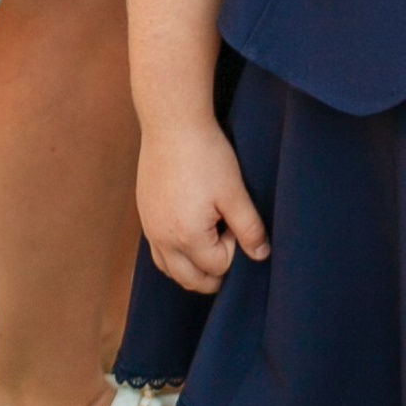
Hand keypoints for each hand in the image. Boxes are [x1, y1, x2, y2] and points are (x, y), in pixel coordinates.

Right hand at [135, 122, 269, 295]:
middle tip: (230, 241)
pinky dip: (176, 255)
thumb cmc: (206, 156)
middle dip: (214, 272)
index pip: (217, 267)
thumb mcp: (235, 193)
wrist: (172, 126)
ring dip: (193, 268)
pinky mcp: (145, 216)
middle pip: (190, 280)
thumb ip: (249, 228)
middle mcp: (162, 239)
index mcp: (187, 237)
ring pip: (171, 270)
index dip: (234, 248)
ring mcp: (150, 229)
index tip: (236, 219)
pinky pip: (158, 252)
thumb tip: (261, 255)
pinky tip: (191, 234)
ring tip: (213, 242)